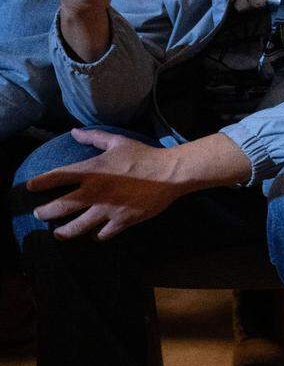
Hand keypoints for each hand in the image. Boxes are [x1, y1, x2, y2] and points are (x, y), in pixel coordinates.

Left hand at [27, 129, 184, 240]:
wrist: (170, 173)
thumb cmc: (144, 155)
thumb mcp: (118, 142)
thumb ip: (93, 137)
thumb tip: (73, 132)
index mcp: (92, 170)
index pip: (56, 177)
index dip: (39, 183)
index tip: (30, 188)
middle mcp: (95, 191)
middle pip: (59, 208)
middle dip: (44, 213)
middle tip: (40, 214)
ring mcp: (108, 209)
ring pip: (75, 228)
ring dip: (63, 232)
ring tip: (59, 233)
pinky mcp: (121, 221)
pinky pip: (102, 234)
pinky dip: (97, 234)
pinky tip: (96, 233)